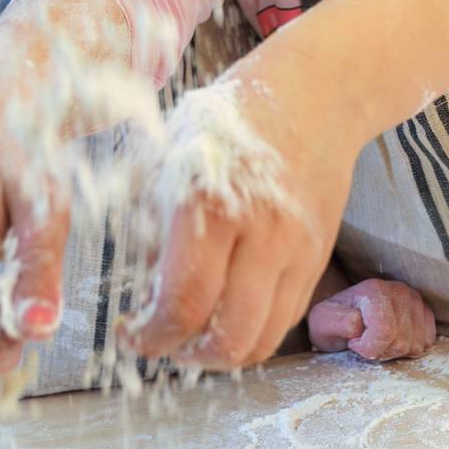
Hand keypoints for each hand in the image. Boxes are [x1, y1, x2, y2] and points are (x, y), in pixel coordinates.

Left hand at [122, 83, 358, 371]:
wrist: (316, 93)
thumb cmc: (231, 120)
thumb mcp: (171, 159)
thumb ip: (152, 225)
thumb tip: (140, 291)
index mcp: (210, 205)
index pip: (182, 303)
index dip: (150, 336)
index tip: (129, 332)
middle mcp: (261, 233)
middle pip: (228, 337)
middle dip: (185, 355)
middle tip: (161, 341)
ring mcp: (298, 249)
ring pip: (262, 339)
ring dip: (222, 353)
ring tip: (194, 335)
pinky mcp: (319, 257)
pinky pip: (285, 318)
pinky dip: (253, 329)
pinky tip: (227, 310)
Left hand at [308, 279, 437, 361]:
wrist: (344, 314)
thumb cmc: (333, 321)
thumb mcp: (322, 323)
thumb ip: (338, 323)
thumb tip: (358, 324)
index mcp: (375, 290)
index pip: (385, 332)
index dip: (368, 348)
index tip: (353, 342)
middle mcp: (399, 290)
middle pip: (400, 342)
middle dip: (380, 351)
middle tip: (365, 341)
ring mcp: (415, 300)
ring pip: (414, 345)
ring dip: (393, 351)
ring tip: (377, 339)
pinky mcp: (425, 312)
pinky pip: (425, 343)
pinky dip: (408, 348)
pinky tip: (393, 339)